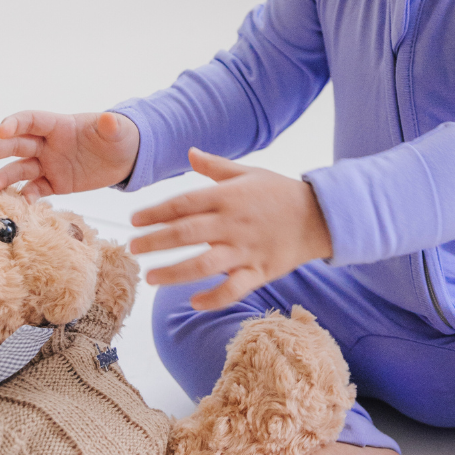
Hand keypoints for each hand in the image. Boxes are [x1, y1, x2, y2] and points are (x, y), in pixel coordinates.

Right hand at [0, 110, 139, 201]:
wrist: (126, 157)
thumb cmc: (120, 137)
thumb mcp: (118, 131)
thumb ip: (112, 127)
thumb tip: (110, 119)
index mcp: (60, 125)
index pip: (31, 120)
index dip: (15, 123)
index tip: (1, 130)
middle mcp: (49, 144)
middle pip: (17, 144)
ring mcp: (50, 164)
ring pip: (20, 169)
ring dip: (4, 177)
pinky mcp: (55, 183)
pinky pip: (36, 189)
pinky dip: (28, 195)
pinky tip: (22, 203)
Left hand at [129, 148, 333, 310]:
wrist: (321, 215)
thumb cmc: (280, 192)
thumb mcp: (249, 173)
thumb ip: (216, 166)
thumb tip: (190, 152)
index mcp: (229, 197)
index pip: (183, 204)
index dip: (156, 212)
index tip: (135, 220)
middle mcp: (233, 223)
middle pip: (186, 234)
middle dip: (155, 242)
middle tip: (133, 248)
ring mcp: (246, 250)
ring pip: (203, 265)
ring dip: (173, 273)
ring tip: (151, 278)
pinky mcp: (260, 271)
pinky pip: (233, 289)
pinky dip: (213, 297)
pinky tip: (193, 302)